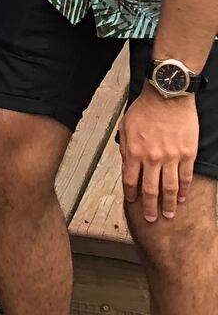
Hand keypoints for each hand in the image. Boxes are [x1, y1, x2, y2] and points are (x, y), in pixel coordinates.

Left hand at [120, 89, 197, 220]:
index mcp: (134, 151)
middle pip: (150, 190)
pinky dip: (184, 190)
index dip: (131, 195)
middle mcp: (152, 158)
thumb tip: (127, 163)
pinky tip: (183, 198)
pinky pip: (185, 177)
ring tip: (169, 214)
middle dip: (150, 207)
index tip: (133, 202)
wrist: (168, 95)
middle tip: (151, 219)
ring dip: (169, 204)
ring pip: (169, 188)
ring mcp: (171, 157)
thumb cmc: (145, 108)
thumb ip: (125, 147)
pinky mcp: (187, 154)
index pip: (130, 181)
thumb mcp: (125, 126)